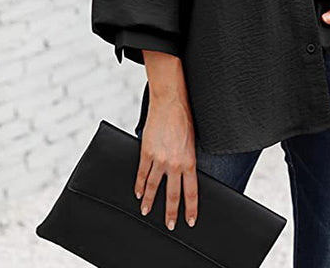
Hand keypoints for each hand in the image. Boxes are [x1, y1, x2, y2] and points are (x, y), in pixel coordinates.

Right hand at [135, 61, 198, 230]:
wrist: (170, 102)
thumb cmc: (185, 118)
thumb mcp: (193, 141)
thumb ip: (189, 158)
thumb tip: (187, 172)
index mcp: (189, 161)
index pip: (191, 192)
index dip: (190, 209)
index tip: (189, 221)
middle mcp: (175, 164)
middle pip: (172, 195)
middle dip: (170, 213)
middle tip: (169, 225)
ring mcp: (159, 159)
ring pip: (153, 187)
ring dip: (148, 201)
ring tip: (146, 211)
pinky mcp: (146, 152)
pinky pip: (141, 173)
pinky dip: (138, 184)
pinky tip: (136, 193)